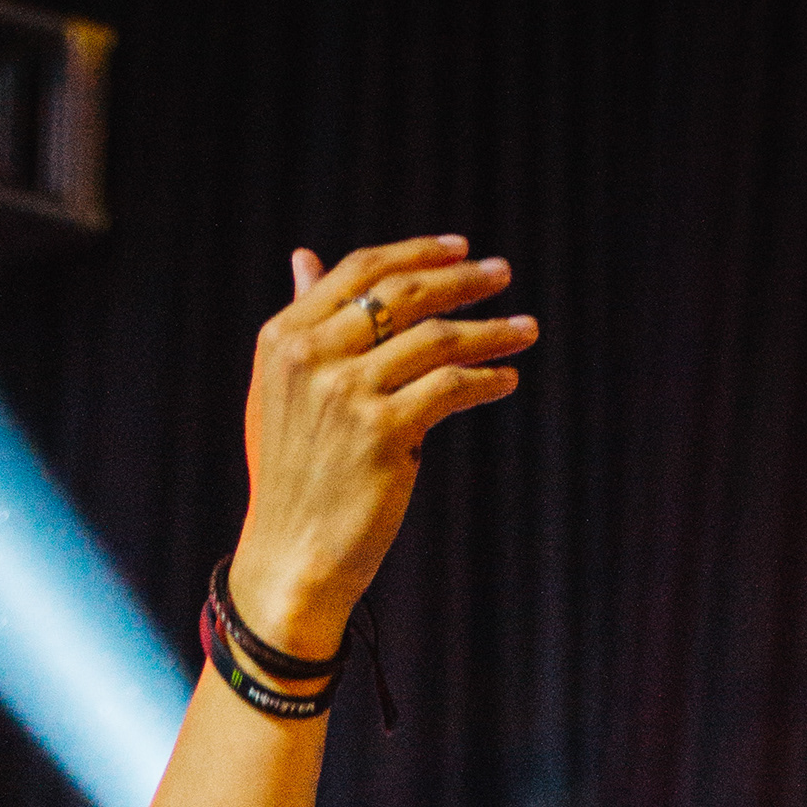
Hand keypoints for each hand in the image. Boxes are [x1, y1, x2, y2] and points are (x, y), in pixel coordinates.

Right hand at [226, 234, 537, 656]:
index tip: (461, 249)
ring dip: (491, 330)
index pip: (360, 272)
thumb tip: (305, 256)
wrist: (290, 556)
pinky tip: (506, 379)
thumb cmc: (291, 477)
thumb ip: (303, 324)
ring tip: (526, 329)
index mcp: (284, 337)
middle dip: (462, 279)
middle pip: (403, 294)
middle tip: (502, 273)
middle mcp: (311, 357)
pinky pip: (450, 387)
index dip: (416, 252)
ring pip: (437, 338)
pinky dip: (485, 379)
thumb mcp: (280, 391)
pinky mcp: (383, 432)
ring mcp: (346, 393)